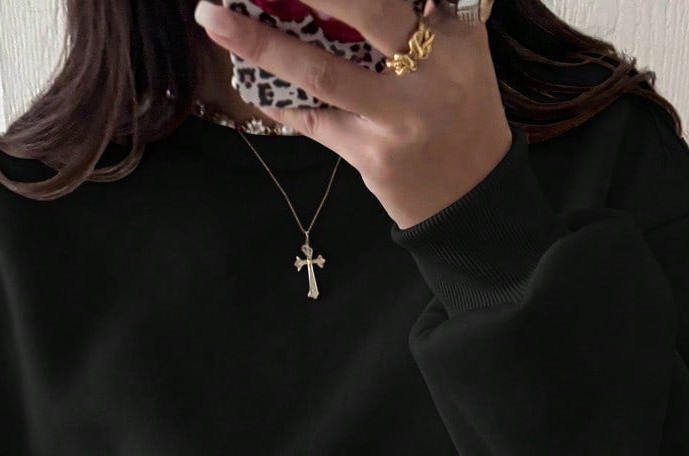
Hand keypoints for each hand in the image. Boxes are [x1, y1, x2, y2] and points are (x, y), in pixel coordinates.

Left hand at [192, 0, 513, 229]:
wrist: (474, 203)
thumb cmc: (464, 117)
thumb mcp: (462, 57)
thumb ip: (425, 17)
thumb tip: (345, 6)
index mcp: (452, 39)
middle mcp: (427, 74)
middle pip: (362, 9)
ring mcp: (393, 119)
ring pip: (321, 72)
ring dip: (261, 43)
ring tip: (213, 19)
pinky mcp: (369, 156)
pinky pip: (312, 121)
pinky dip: (277, 98)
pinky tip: (248, 79)